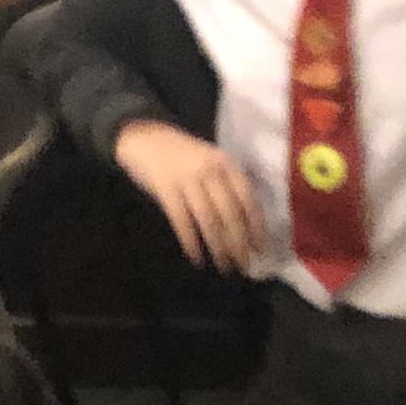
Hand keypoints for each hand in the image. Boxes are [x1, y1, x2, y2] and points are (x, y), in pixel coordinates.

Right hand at [118, 120, 263, 275]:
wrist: (145, 137)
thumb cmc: (182, 155)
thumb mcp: (210, 161)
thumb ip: (226, 186)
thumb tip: (246, 226)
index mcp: (225, 163)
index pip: (247, 198)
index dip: (255, 225)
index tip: (260, 247)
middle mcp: (209, 170)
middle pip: (230, 213)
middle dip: (239, 243)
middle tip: (244, 265)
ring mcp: (187, 179)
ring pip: (208, 220)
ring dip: (218, 247)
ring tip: (224, 266)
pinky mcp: (165, 190)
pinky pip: (182, 222)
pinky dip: (191, 242)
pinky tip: (197, 258)